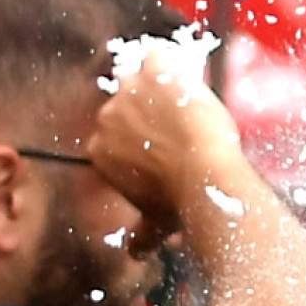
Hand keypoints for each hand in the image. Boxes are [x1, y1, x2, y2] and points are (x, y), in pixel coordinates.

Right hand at [87, 40, 247, 231]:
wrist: (204, 176)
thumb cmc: (181, 203)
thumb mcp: (157, 222)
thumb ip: (142, 233)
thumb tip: (135, 252)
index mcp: (100, 150)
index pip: (114, 134)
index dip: (140, 136)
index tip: (161, 143)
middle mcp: (106, 117)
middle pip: (126, 105)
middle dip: (150, 113)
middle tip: (181, 125)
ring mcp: (128, 91)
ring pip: (139, 77)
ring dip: (158, 85)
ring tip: (184, 97)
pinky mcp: (154, 72)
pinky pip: (156, 53)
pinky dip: (170, 57)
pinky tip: (185, 66)